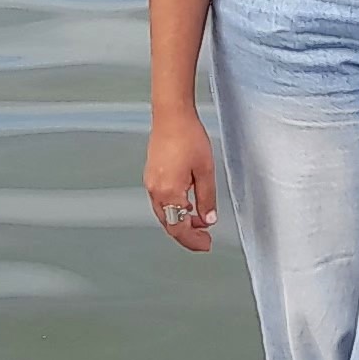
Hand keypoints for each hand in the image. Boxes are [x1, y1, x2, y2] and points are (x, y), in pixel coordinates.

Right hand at [145, 111, 216, 250]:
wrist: (171, 115)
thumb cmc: (187, 136)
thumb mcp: (205, 171)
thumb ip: (207, 198)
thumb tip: (208, 218)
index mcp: (169, 192)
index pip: (179, 228)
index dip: (193, 240)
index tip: (206, 244)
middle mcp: (155, 191)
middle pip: (169, 224)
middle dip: (187, 233)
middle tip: (204, 238)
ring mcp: (151, 183)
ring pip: (164, 213)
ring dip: (181, 221)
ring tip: (199, 221)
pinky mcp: (151, 175)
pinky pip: (161, 201)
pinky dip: (174, 209)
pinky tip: (186, 204)